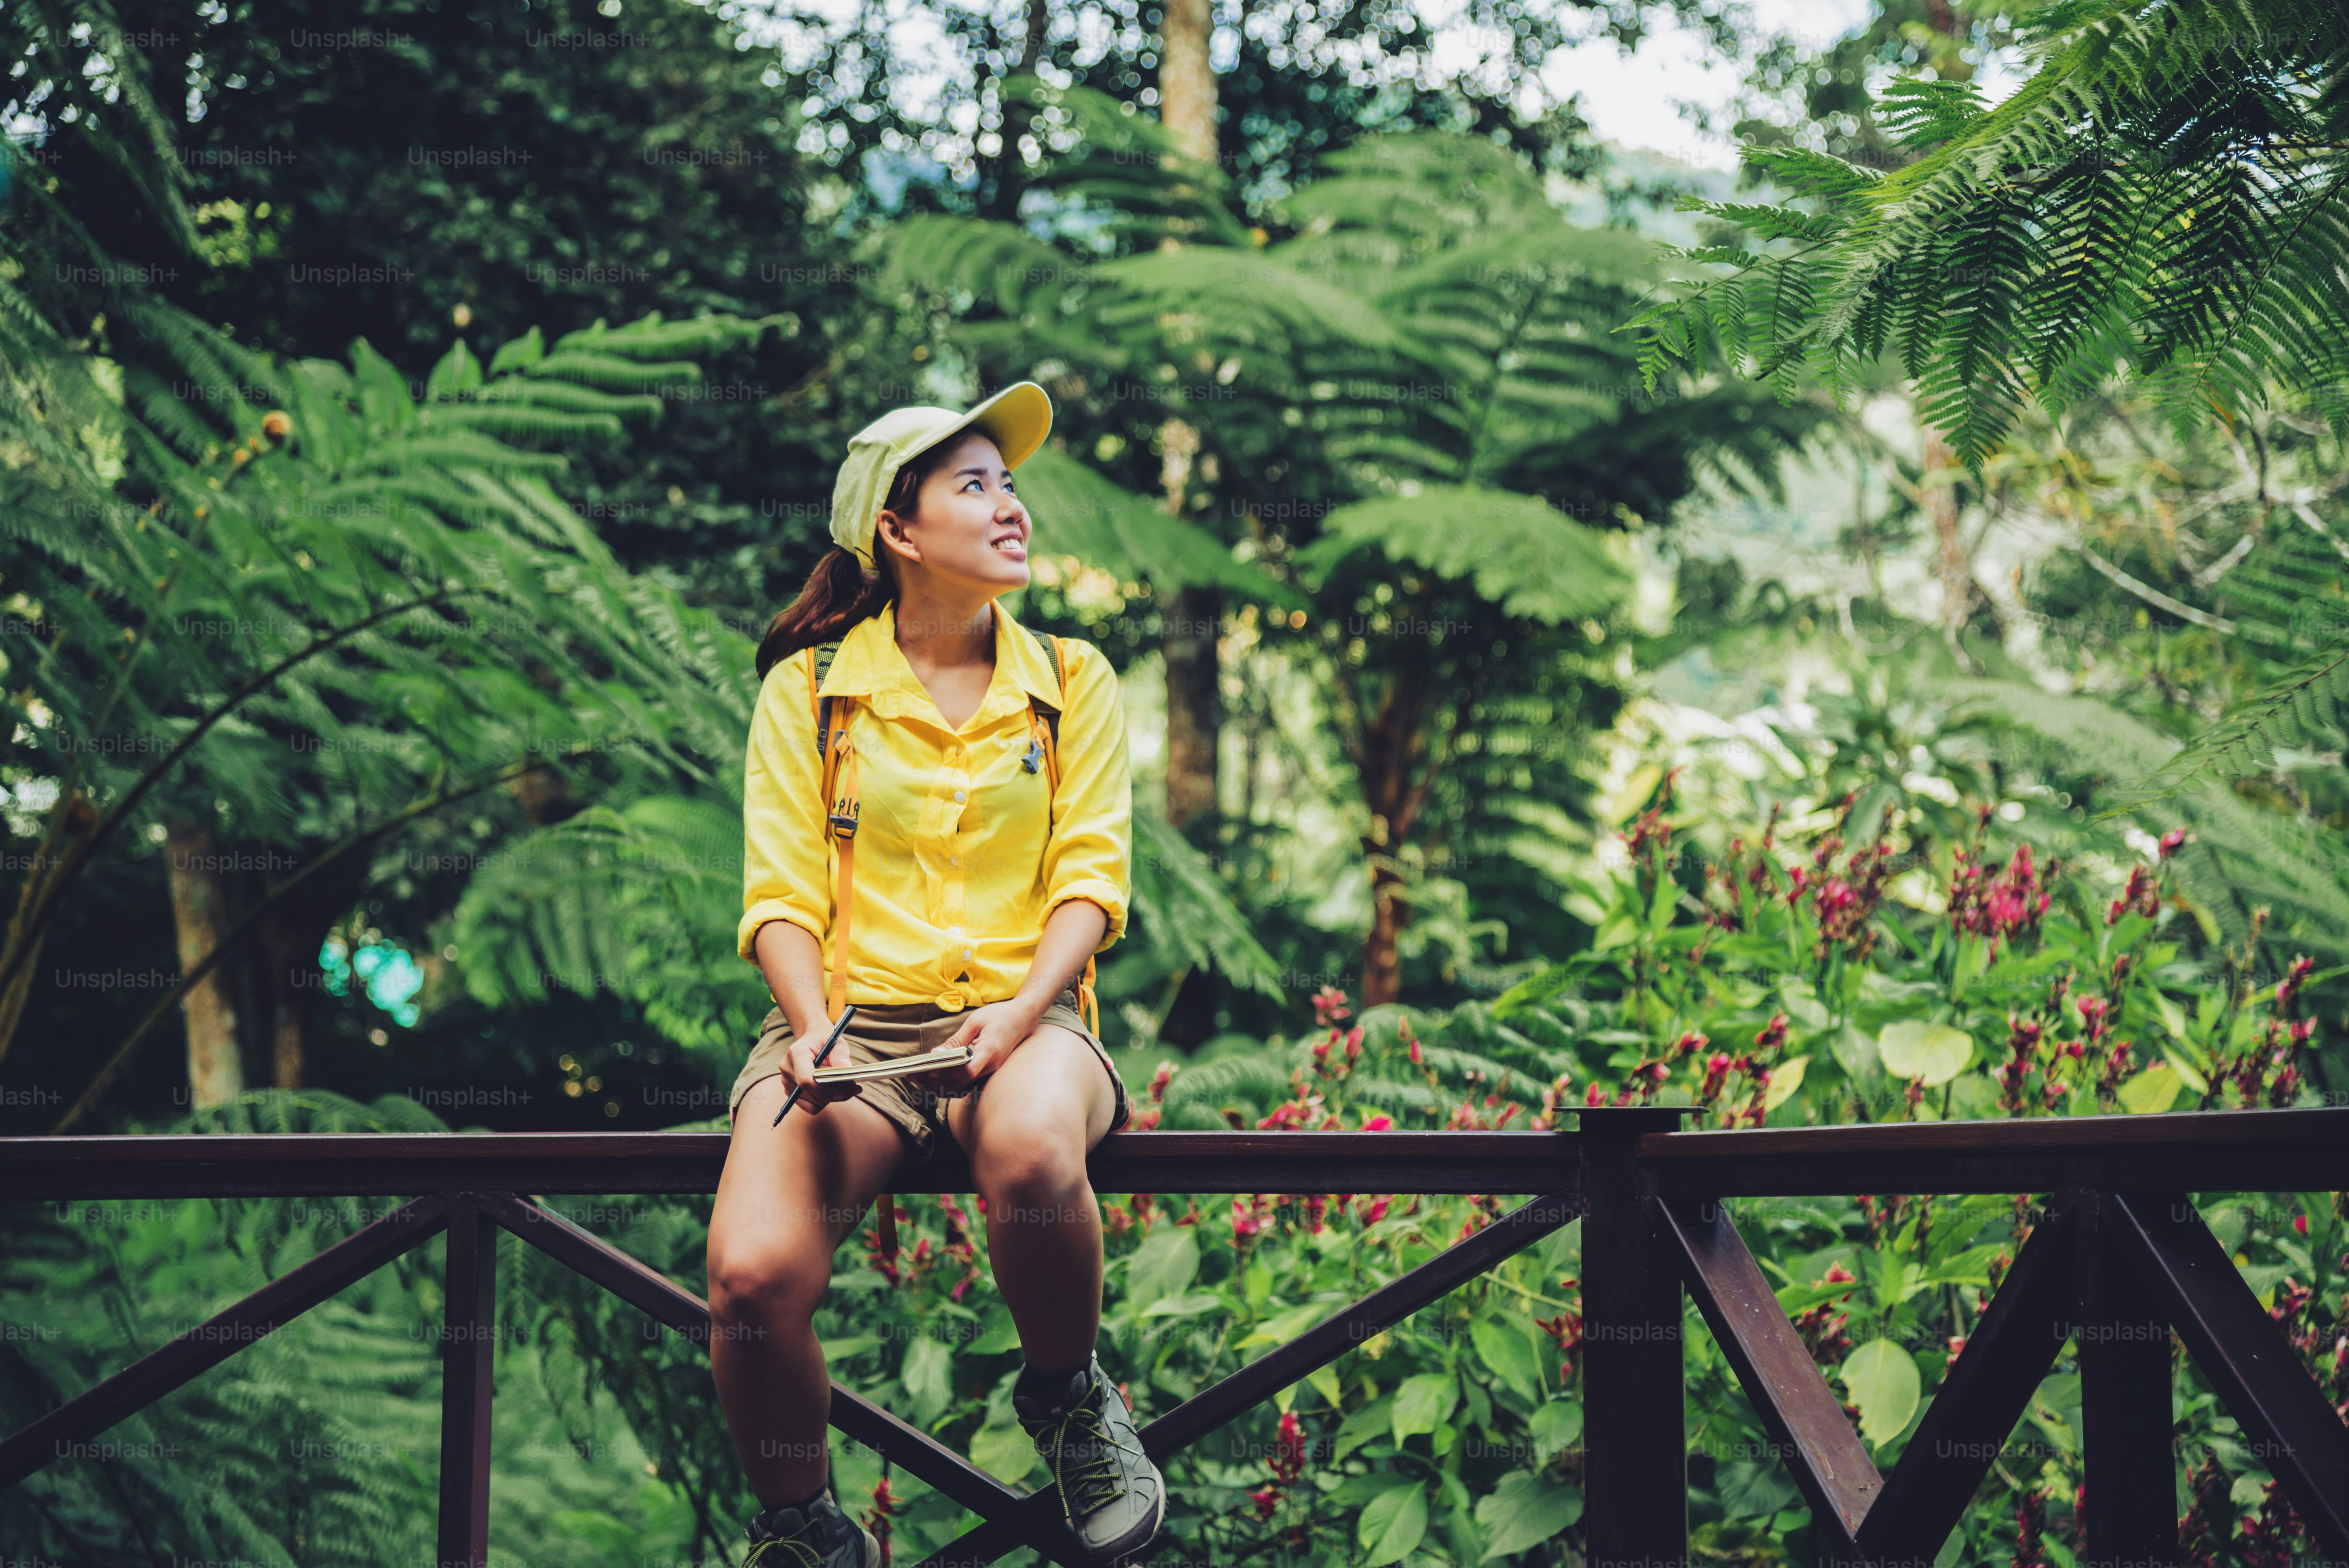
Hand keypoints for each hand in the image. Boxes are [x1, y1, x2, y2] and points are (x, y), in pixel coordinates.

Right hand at [778, 1023, 863, 1114]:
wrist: (812, 1039)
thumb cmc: (824, 1040)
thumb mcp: (836, 1042)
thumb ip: (840, 1055)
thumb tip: (846, 1068)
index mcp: (797, 1053)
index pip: (806, 1080)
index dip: (825, 1090)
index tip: (844, 1093)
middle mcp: (788, 1069)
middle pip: (812, 1093)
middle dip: (835, 1093)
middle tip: (854, 1087)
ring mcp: (787, 1082)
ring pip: (813, 1103)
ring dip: (831, 1097)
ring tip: (844, 1086)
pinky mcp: (791, 1092)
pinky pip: (811, 1107)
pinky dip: (824, 1101)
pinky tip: (832, 1090)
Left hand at [919, 998, 1043, 1092]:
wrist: (1023, 1018)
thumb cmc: (1000, 1015)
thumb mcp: (975, 1021)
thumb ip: (956, 1040)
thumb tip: (936, 1053)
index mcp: (989, 1052)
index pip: (966, 1072)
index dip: (945, 1074)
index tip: (927, 1070)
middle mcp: (991, 1066)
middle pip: (959, 1084)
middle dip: (934, 1082)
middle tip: (913, 1076)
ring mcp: (990, 1071)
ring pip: (962, 1088)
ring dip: (939, 1087)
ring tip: (919, 1081)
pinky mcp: (987, 1071)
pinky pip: (967, 1084)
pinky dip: (950, 1085)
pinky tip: (936, 1081)